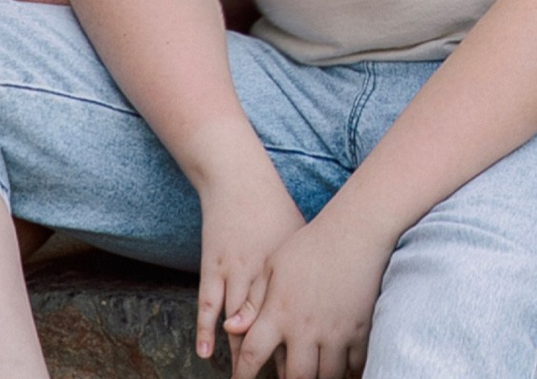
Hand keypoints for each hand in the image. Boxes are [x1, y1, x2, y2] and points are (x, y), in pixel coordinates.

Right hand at [190, 159, 308, 367]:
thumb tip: (331, 297)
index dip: (301, 349)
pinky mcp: (213, 266)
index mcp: (289, 269)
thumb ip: (307, 272)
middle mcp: (264, 274)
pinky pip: (208, 304)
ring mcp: (236, 271)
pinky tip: (205, 353)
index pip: (298, 320)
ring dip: (241, 355)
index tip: (307, 371)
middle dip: (275, 361)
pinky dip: (206, 329)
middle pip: (271, 328)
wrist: (239, 178)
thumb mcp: (298, 238)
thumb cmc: (272, 208)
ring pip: (239, 323)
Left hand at [225, 203, 389, 378]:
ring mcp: (334, 331)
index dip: (243, 376)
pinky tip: (341, 372)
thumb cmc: (309, 246)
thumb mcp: (273, 266)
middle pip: (294, 377)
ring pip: (325, 376)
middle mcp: (305, 328)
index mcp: (279, 312)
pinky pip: (354, 364)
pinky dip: (348, 373)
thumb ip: (253, 301)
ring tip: (312, 377)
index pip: (253, 355)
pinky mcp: (359, 329)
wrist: (354, 230)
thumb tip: (229, 328)